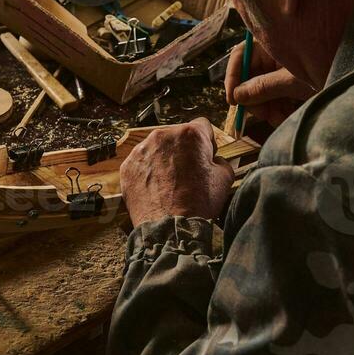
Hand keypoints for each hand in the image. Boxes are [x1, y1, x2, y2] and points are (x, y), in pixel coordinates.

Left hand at [121, 117, 235, 225]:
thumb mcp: (225, 179)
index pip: (202, 126)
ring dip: (165, 160)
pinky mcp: (128, 166)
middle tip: (188, 174)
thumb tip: (215, 161)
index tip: (206, 158)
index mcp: (190, 134)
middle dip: (184, 150)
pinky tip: (156, 189)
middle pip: (178, 136)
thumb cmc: (198, 204)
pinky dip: (149, 172)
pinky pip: (142, 163)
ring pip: (158, 148)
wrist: (169, 228)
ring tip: (171, 184)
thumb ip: (222, 161)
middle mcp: (163, 135)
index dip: (207, 142)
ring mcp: (142, 150)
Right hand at [225, 37, 313, 126]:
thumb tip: (237, 95)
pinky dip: (279, 109)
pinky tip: (285, 119)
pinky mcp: (292, 83)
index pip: (241, 55)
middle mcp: (274, 54)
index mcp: (272, 42)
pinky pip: (277, 96)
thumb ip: (263, 87)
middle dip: (255, 99)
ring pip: (263, 90)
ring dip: (268, 109)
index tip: (233, 100)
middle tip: (262, 115)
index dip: (233, 77)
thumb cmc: (326, 69)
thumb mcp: (291, 80)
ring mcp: (283, 68)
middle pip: (250, 76)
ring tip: (278, 120)